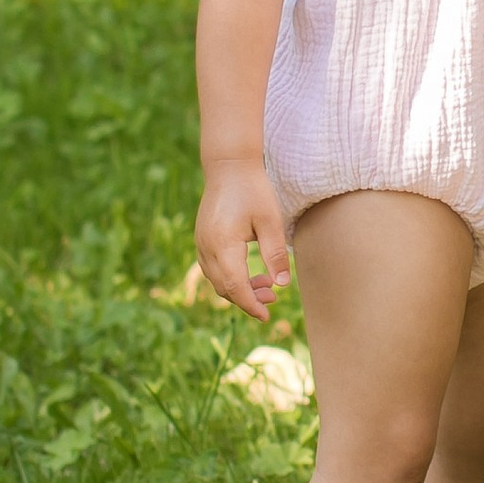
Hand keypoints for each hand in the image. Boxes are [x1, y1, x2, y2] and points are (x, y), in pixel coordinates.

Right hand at [195, 159, 291, 321]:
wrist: (229, 165)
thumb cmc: (253, 190)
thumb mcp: (271, 221)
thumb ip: (275, 254)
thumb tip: (282, 285)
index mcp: (222, 244)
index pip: (235, 286)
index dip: (251, 305)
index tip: (267, 316)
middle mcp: (206, 247)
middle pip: (224, 287)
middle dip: (248, 298)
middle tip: (273, 299)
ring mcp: (201, 243)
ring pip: (217, 279)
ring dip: (240, 288)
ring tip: (268, 286)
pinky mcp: (203, 239)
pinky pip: (214, 268)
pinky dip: (231, 276)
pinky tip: (251, 273)